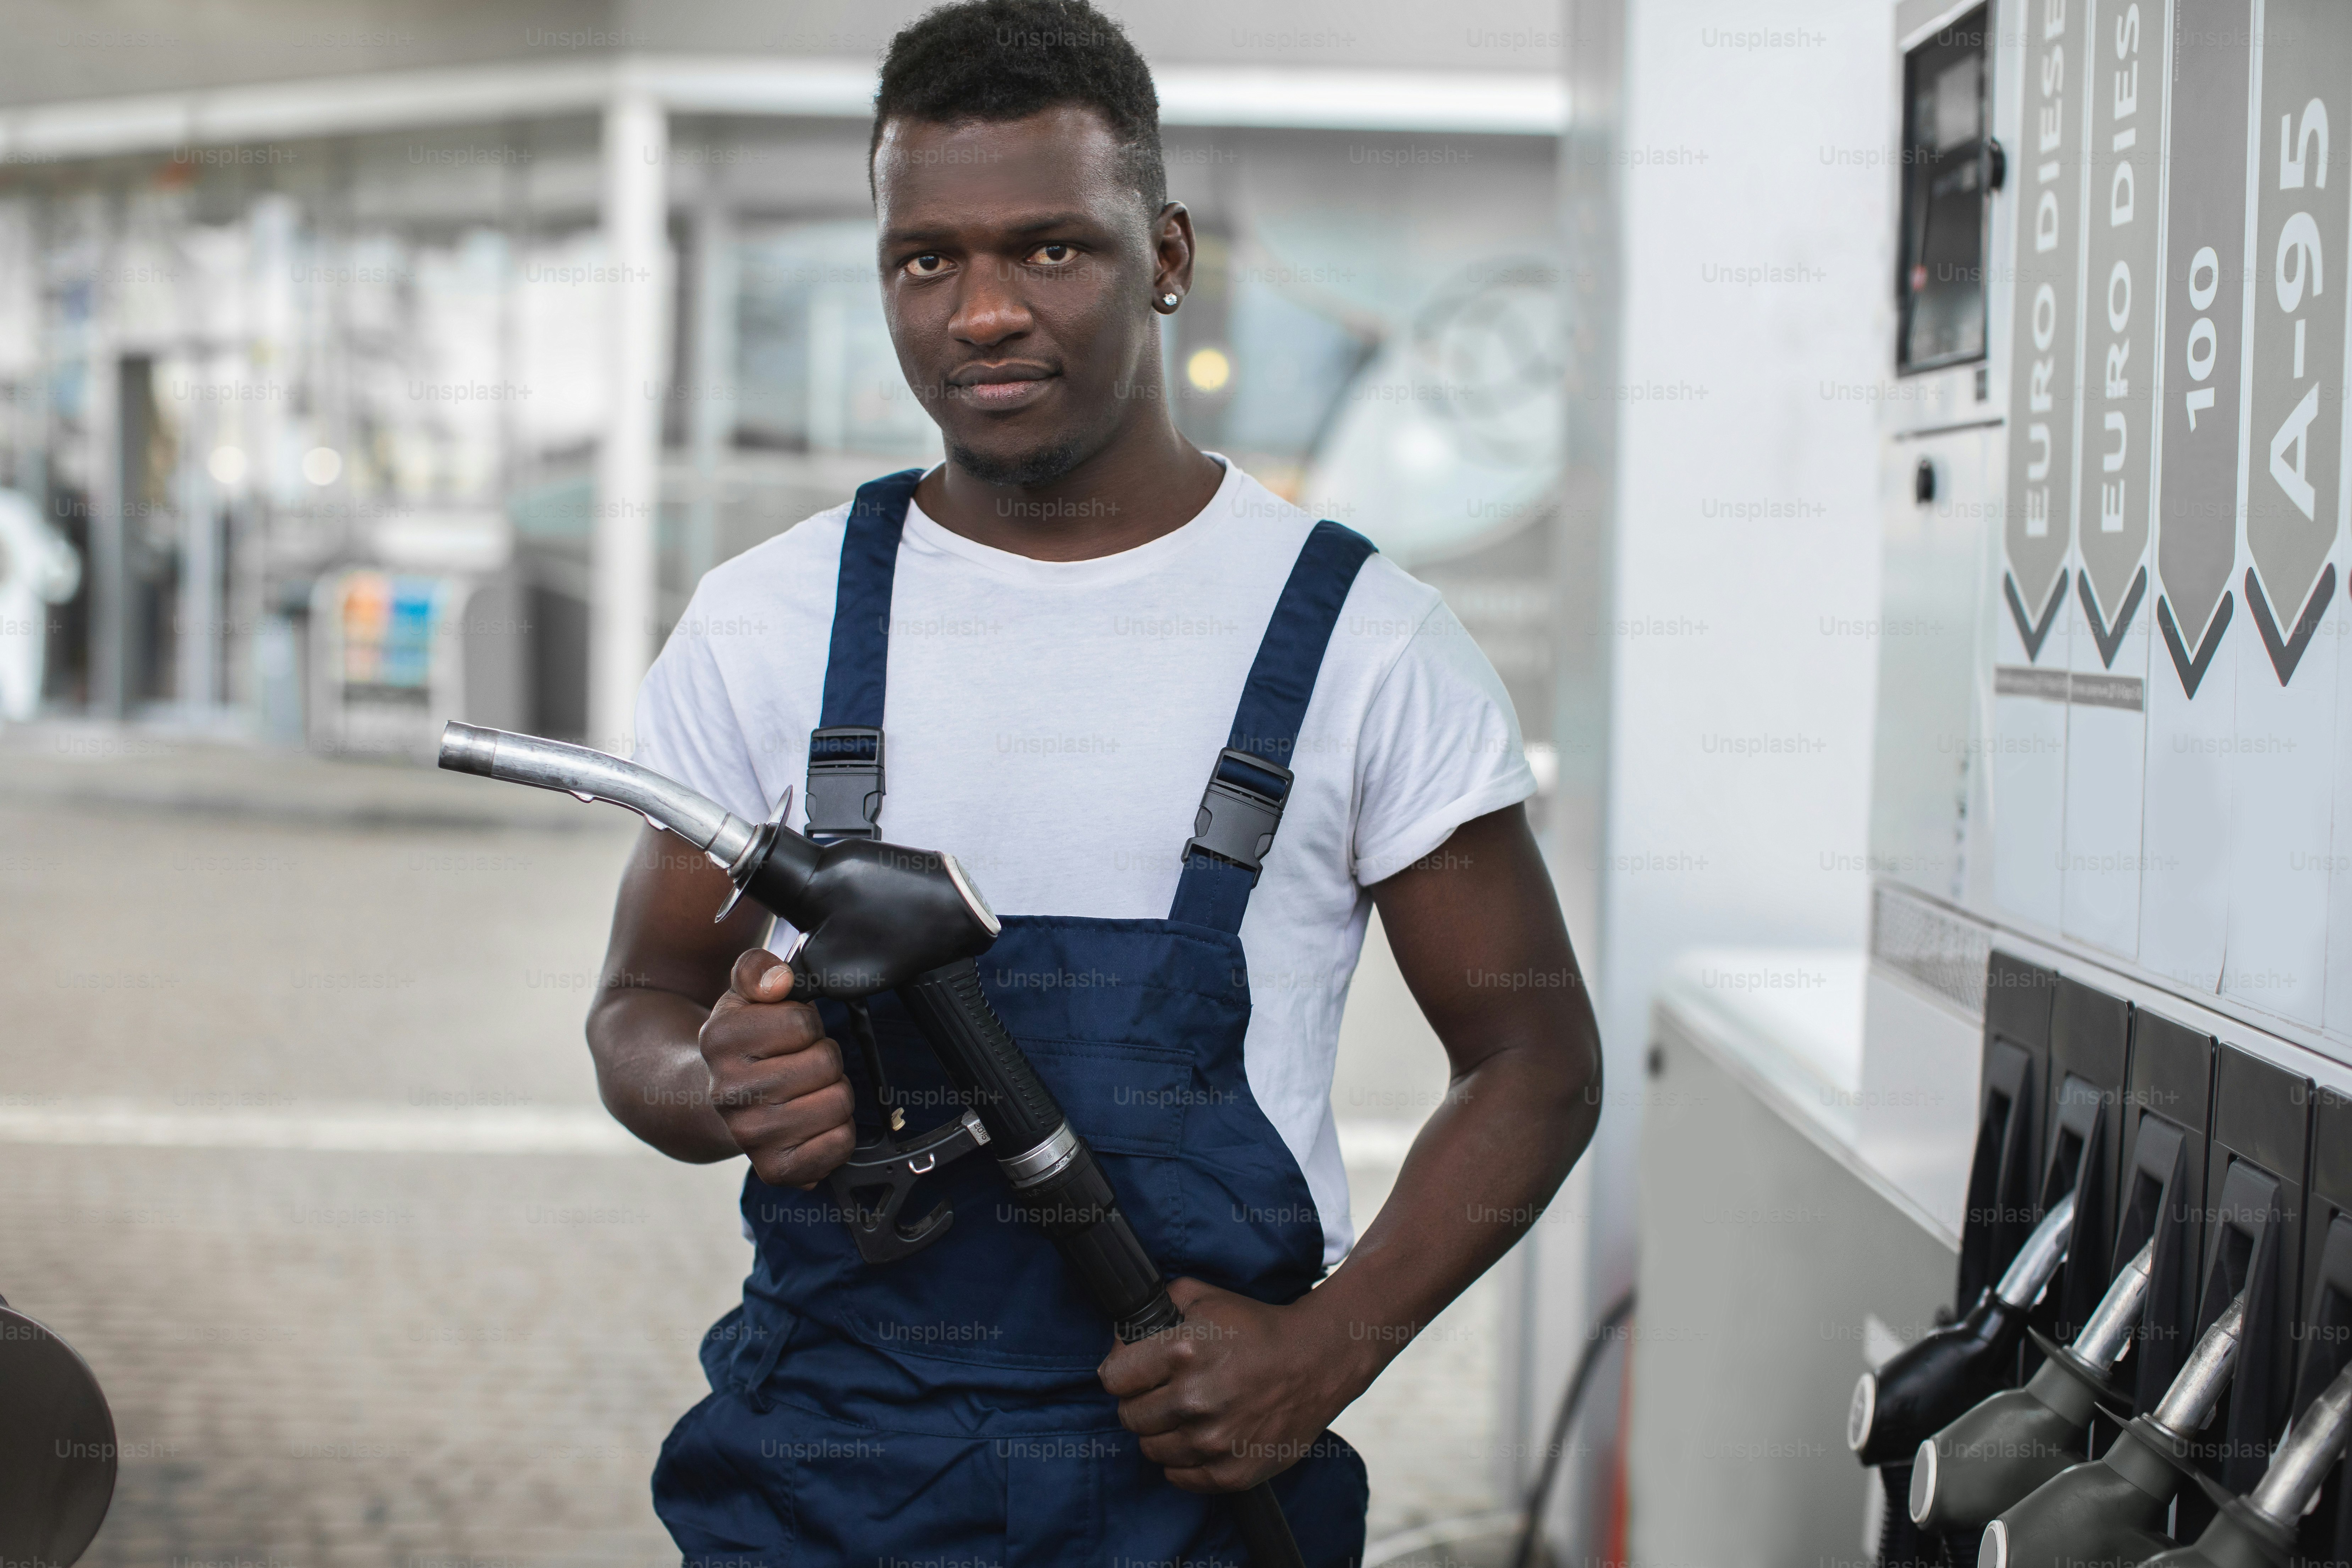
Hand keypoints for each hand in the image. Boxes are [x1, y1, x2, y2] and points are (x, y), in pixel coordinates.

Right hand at [697, 949, 855, 1185]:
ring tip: (807, 1090)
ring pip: (838, 1102)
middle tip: (801, 1063)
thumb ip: (757, 968)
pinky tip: (813, 1122)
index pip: (802, 1022)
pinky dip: (838, 1131)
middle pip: (826, 1063)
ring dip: (834, 1092)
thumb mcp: (744, 994)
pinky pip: (839, 1144)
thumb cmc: (745, 1043)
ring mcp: (750, 1135)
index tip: (789, 1034)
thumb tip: (778, 979)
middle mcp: (729, 1092)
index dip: (806, 1023)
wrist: (718, 1099)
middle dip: (824, 1057)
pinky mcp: (774, 1168)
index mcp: (719, 1040)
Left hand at [1097, 1277, 1375, 1491]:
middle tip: (1168, 1391)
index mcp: (1182, 1351)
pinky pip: (1179, 1477)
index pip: (1113, 1378)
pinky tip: (1204, 1437)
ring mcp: (1213, 1441)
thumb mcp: (1203, 1297)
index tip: (1139, 1370)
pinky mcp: (1232, 1473)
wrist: (1317, 1360)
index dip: (1124, 1371)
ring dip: (1163, 1432)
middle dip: (1143, 1401)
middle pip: (1129, 1416)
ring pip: (1151, 1450)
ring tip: (1189, 1413)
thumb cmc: (1256, 1327)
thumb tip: (1121, 1336)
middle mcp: (1194, 1399)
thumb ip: (1154, 1308)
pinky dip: (1184, 1461)